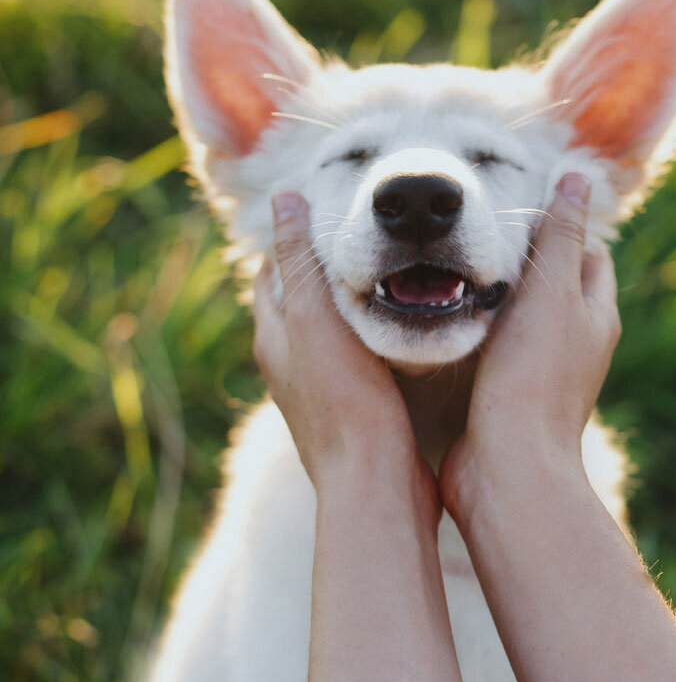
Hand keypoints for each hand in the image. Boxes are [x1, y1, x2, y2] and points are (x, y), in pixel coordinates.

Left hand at [253, 192, 437, 520]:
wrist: (373, 481)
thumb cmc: (345, 399)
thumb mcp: (316, 318)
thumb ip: (301, 261)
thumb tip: (284, 200)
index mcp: (274, 338)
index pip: (272, 274)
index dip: (290, 241)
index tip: (323, 214)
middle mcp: (288, 364)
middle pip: (297, 302)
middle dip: (318, 270)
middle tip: (358, 239)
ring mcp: (318, 390)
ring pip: (326, 331)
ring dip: (345, 304)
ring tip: (382, 277)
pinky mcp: (351, 409)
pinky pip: (352, 358)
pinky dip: (366, 335)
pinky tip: (397, 331)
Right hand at [440, 173, 620, 519]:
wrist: (506, 463)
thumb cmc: (531, 374)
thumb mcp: (550, 292)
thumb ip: (559, 235)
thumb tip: (576, 176)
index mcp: (595, 316)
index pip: (589, 256)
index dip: (563, 228)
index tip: (522, 209)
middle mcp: (576, 345)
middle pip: (556, 287)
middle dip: (527, 260)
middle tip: (481, 234)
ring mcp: (542, 373)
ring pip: (523, 319)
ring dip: (498, 296)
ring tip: (456, 270)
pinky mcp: (507, 396)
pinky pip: (497, 350)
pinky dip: (478, 330)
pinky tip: (445, 319)